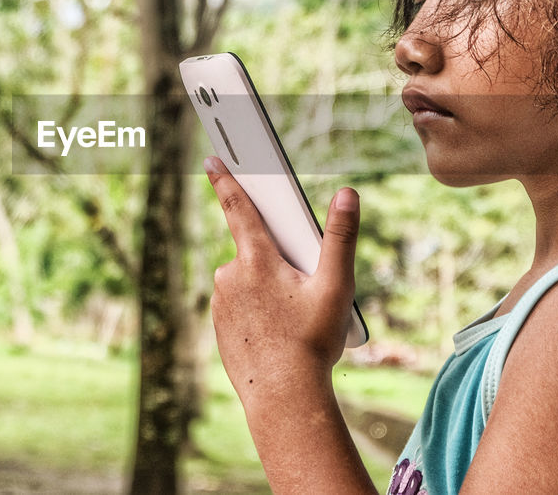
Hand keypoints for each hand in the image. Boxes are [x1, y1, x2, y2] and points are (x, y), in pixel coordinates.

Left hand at [204, 156, 359, 407]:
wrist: (283, 397)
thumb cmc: (310, 342)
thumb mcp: (335, 287)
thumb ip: (340, 237)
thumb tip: (347, 194)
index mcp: (256, 259)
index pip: (237, 208)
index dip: (224, 180)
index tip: (210, 159)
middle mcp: (230, 275)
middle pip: (253, 250)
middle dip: (276, 259)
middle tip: (301, 292)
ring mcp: (220, 302)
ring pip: (246, 279)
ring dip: (266, 287)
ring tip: (291, 318)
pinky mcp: (218, 325)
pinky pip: (238, 305)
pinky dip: (255, 310)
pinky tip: (274, 331)